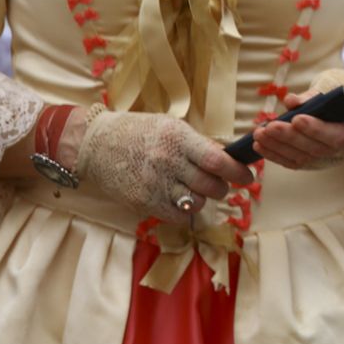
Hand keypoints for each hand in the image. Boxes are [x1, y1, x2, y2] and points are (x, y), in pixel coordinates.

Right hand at [76, 110, 253, 221]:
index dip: (237, 171)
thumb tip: (228, 159)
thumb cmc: (139, 132)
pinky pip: (176, 216)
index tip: (248, 176)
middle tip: (222, 184)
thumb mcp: (171, 127)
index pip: (216, 160)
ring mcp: (153, 184)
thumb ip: (198, 144)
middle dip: (223, 188)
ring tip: (197, 190)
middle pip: (210, 185)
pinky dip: (185, 212)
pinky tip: (180, 200)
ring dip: (204, 200)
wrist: (95, 143)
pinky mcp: (142, 201)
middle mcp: (167, 162)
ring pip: (196, 203)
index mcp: (178, 138)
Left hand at [251, 69, 343, 170]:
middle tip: (270, 126)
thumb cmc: (334, 110)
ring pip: (297, 157)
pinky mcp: (305, 164)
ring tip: (259, 134)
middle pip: (310, 147)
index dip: (314, 128)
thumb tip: (290, 100)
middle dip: (288, 136)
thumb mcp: (327, 99)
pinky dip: (272, 154)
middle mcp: (334, 152)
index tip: (297, 118)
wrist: (343, 127)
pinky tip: (259, 145)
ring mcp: (319, 161)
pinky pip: (288, 162)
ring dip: (275, 146)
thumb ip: (309, 98)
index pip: (332, 135)